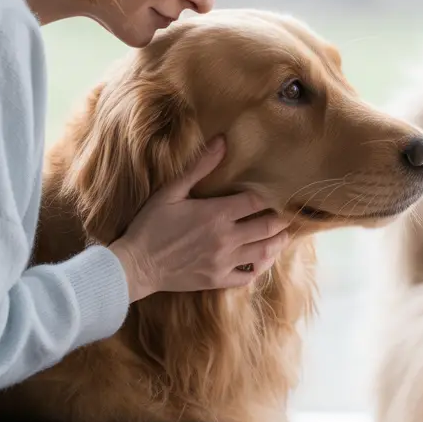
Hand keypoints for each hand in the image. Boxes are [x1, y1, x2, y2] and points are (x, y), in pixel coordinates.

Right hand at [108, 136, 290, 301]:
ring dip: (277, 243)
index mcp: (216, 214)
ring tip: (282, 235)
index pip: (256, 202)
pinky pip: (250, 276)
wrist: (136, 264)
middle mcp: (226, 238)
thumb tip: (222, 141)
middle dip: (280, 219)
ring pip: (264, 253)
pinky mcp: (218, 280)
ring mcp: (224, 262)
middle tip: (286, 214)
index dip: (269, 197)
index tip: (276, 193)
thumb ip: (199, 167)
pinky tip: (263, 259)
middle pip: (268, 227)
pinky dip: (261, 267)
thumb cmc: (151, 225)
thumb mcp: (171, 191)